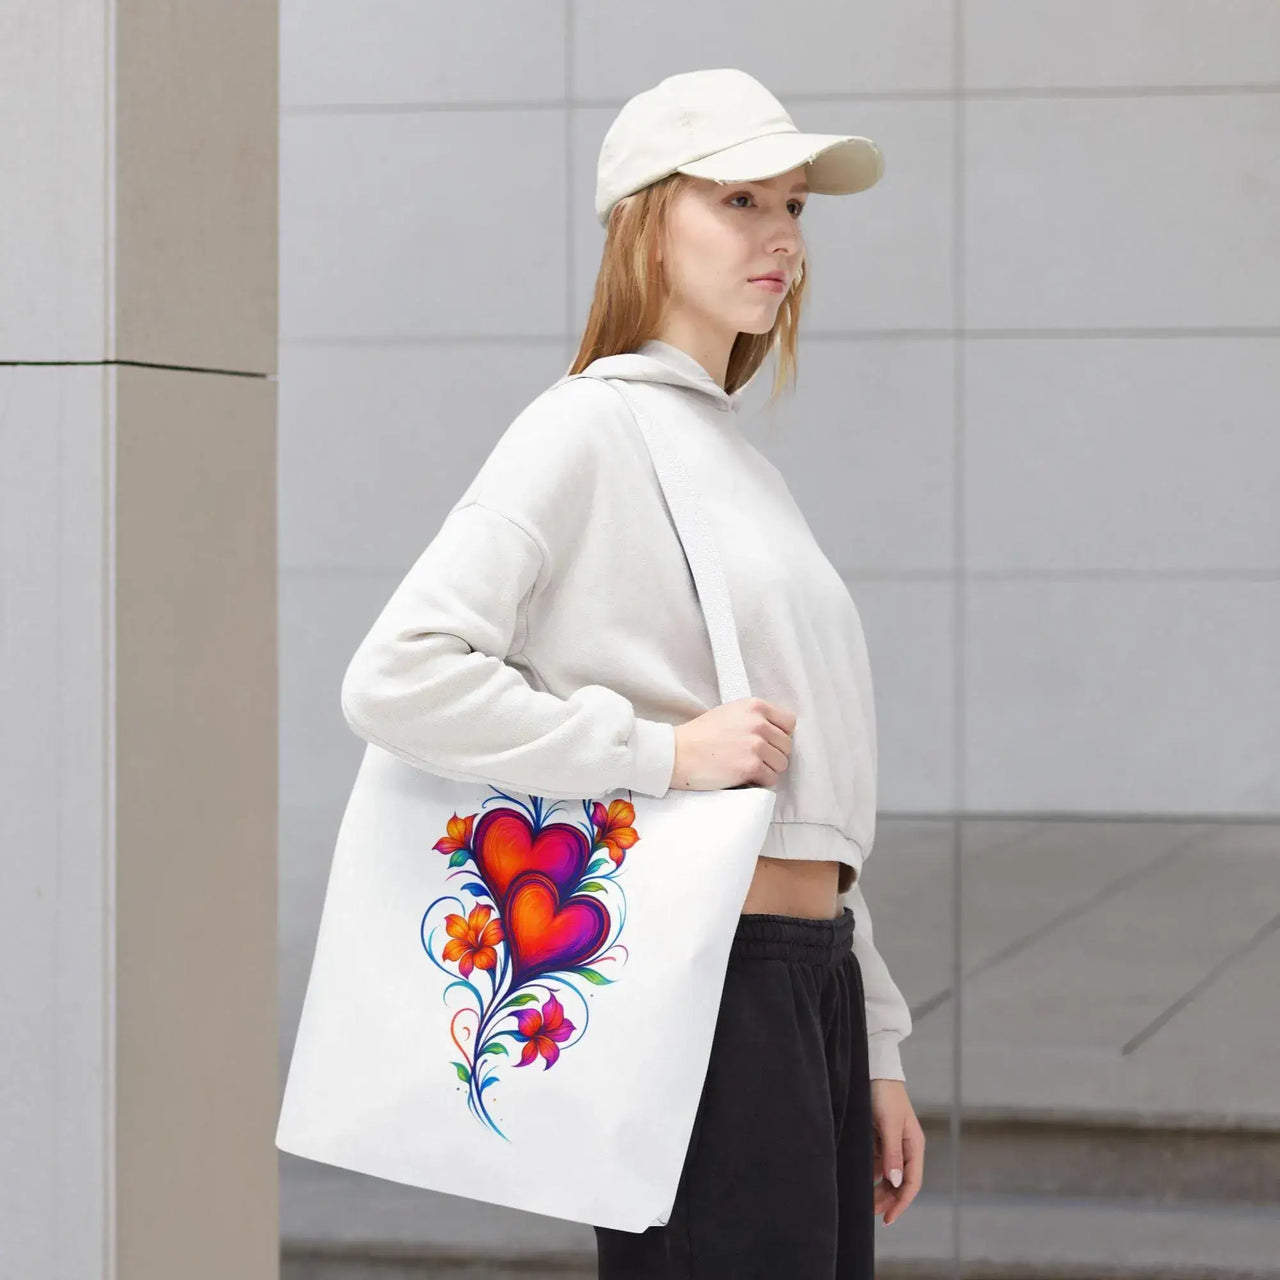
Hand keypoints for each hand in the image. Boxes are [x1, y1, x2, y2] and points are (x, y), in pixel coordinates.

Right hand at [671, 697, 794, 789]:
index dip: (779, 735)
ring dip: (767, 769)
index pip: (789, 722)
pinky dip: (759, 782)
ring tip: (746, 768)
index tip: (768, 743)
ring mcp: (756, 745)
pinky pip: (771, 779)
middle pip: (787, 746)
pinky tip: (743, 777)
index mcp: (755, 706)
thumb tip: (775, 733)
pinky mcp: (751, 766)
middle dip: (773, 755)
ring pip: (781, 764)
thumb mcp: (729, 713)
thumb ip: (754, 718)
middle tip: (753, 759)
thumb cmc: (699, 735)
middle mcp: (758, 723)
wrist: (678, 753)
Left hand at [871, 1078, 923, 1224]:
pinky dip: (870, 1174)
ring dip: (879, 1189)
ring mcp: (892, 1143)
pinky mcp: (879, 1138)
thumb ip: (892, 1153)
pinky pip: (877, 1163)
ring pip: (887, 1175)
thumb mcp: (889, 1124)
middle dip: (888, 1199)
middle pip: (899, 1182)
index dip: (901, 1202)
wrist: (874, 1071)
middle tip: (871, 1213)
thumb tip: (896, 1182)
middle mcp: (905, 1147)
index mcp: (914, 1145)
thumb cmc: (885, 1094)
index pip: (912, 1182)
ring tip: (864, 1202)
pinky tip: (860, 1181)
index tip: (888, 1217)